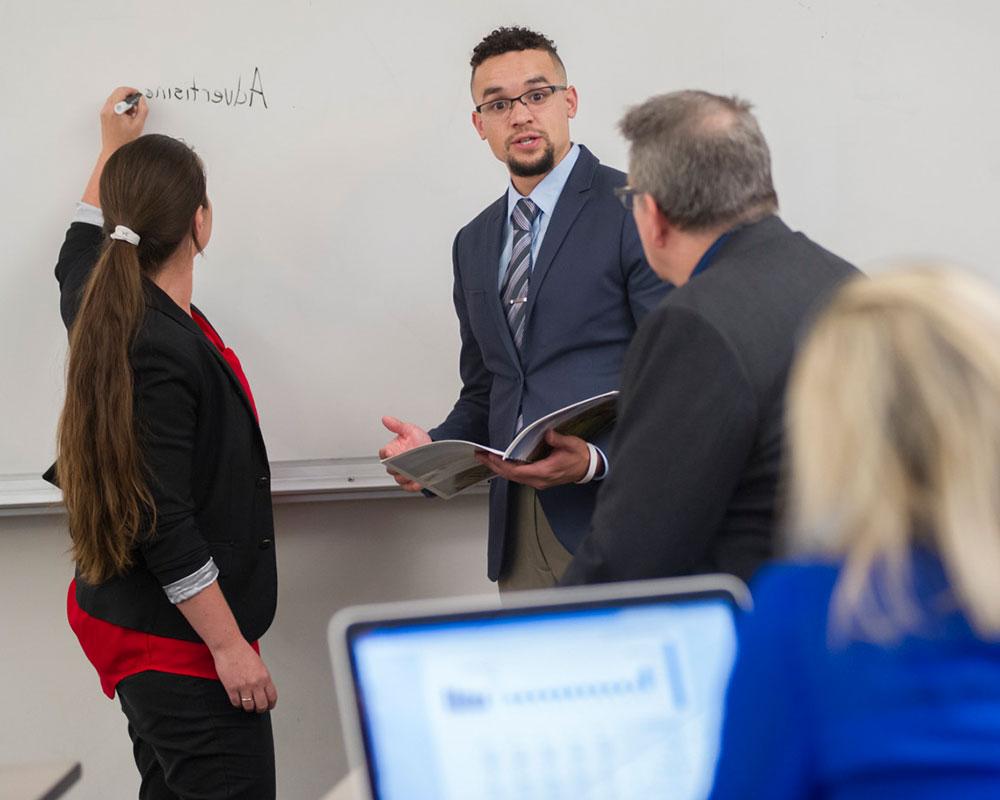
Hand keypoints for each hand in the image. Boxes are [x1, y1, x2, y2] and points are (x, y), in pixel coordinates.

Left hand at [99, 86, 147, 154]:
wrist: (114, 150)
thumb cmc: (124, 140)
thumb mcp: (138, 124)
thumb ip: (142, 110)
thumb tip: (142, 100)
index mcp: (114, 110)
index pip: (121, 91)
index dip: (131, 91)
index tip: (138, 94)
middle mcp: (107, 109)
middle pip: (117, 93)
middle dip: (128, 97)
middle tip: (137, 105)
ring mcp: (104, 112)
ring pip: (115, 98)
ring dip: (125, 102)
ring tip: (132, 113)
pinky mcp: (104, 115)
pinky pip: (112, 105)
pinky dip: (120, 106)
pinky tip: (127, 116)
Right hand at [213, 639, 277, 713]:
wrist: (230, 647)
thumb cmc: (244, 653)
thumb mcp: (260, 665)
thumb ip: (263, 678)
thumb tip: (264, 691)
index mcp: (265, 677)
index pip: (272, 697)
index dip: (271, 704)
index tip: (269, 706)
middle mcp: (256, 683)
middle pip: (261, 705)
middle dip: (260, 709)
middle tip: (258, 708)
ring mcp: (243, 686)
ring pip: (248, 707)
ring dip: (248, 707)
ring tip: (247, 704)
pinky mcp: (231, 688)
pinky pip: (236, 703)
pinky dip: (238, 704)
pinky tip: (238, 700)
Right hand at [379, 416, 431, 491]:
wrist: (433, 448)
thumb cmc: (419, 440)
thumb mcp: (409, 430)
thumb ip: (397, 425)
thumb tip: (386, 419)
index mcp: (392, 451)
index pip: (383, 454)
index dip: (386, 454)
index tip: (391, 452)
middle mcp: (396, 464)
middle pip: (390, 469)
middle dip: (396, 467)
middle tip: (403, 463)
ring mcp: (403, 473)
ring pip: (399, 479)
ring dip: (404, 476)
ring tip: (411, 472)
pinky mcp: (411, 481)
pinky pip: (409, 487)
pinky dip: (412, 486)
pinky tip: (417, 482)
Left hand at [477, 430, 593, 489]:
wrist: (587, 468)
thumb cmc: (579, 456)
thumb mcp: (571, 445)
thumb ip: (558, 440)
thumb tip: (547, 434)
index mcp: (545, 471)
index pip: (518, 471)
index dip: (502, 464)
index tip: (491, 456)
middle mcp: (539, 480)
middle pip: (511, 476)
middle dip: (494, 466)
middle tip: (480, 456)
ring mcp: (538, 482)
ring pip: (513, 478)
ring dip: (499, 469)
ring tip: (486, 458)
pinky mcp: (538, 480)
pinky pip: (519, 477)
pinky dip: (507, 470)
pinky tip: (501, 463)